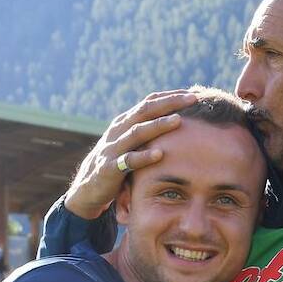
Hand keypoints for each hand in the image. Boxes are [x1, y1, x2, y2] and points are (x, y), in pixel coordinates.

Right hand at [65, 90, 196, 218]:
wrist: (88, 189)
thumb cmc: (118, 163)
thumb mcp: (132, 144)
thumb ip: (150, 131)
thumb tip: (180, 119)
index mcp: (125, 122)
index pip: (149, 102)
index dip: (171, 96)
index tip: (194, 93)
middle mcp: (118, 130)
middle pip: (145, 110)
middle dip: (170, 103)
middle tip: (192, 99)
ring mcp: (113, 148)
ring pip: (137, 132)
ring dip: (158, 125)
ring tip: (178, 120)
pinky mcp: (109, 168)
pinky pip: (128, 161)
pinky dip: (143, 157)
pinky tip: (160, 154)